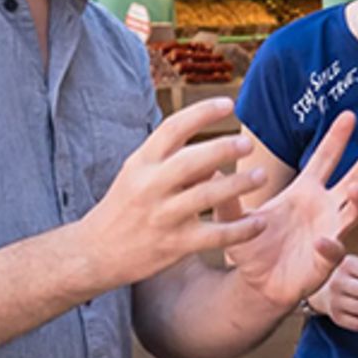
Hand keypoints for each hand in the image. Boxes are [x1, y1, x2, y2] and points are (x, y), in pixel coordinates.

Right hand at [76, 97, 270, 289]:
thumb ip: (171, 159)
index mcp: (142, 162)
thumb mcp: (138, 174)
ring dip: (238, 184)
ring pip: (207, 196)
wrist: (95, 253)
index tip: (228, 103)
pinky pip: (215, 235)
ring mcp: (163, 216)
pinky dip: (241, 229)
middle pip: (192, 160)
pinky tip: (260, 223)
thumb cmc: (124, 207)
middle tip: (249, 143)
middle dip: (224, 148)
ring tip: (262, 176)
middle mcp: (151, 186)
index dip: (202, 112)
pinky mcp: (175, 244)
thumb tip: (214, 151)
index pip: (172, 128)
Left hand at [225, 111, 357, 307]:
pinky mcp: (326, 262)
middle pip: (353, 181)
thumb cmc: (251, 248)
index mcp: (304, 192)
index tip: (349, 116)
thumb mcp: (233, 219)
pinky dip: (331, 246)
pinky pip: (334, 251)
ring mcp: (329, 233)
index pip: (325, 159)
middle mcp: (323, 209)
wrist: (257, 285)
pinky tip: (323, 242)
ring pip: (354, 213)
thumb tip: (208, 169)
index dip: (337, 138)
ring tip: (355, 190)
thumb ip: (225, 198)